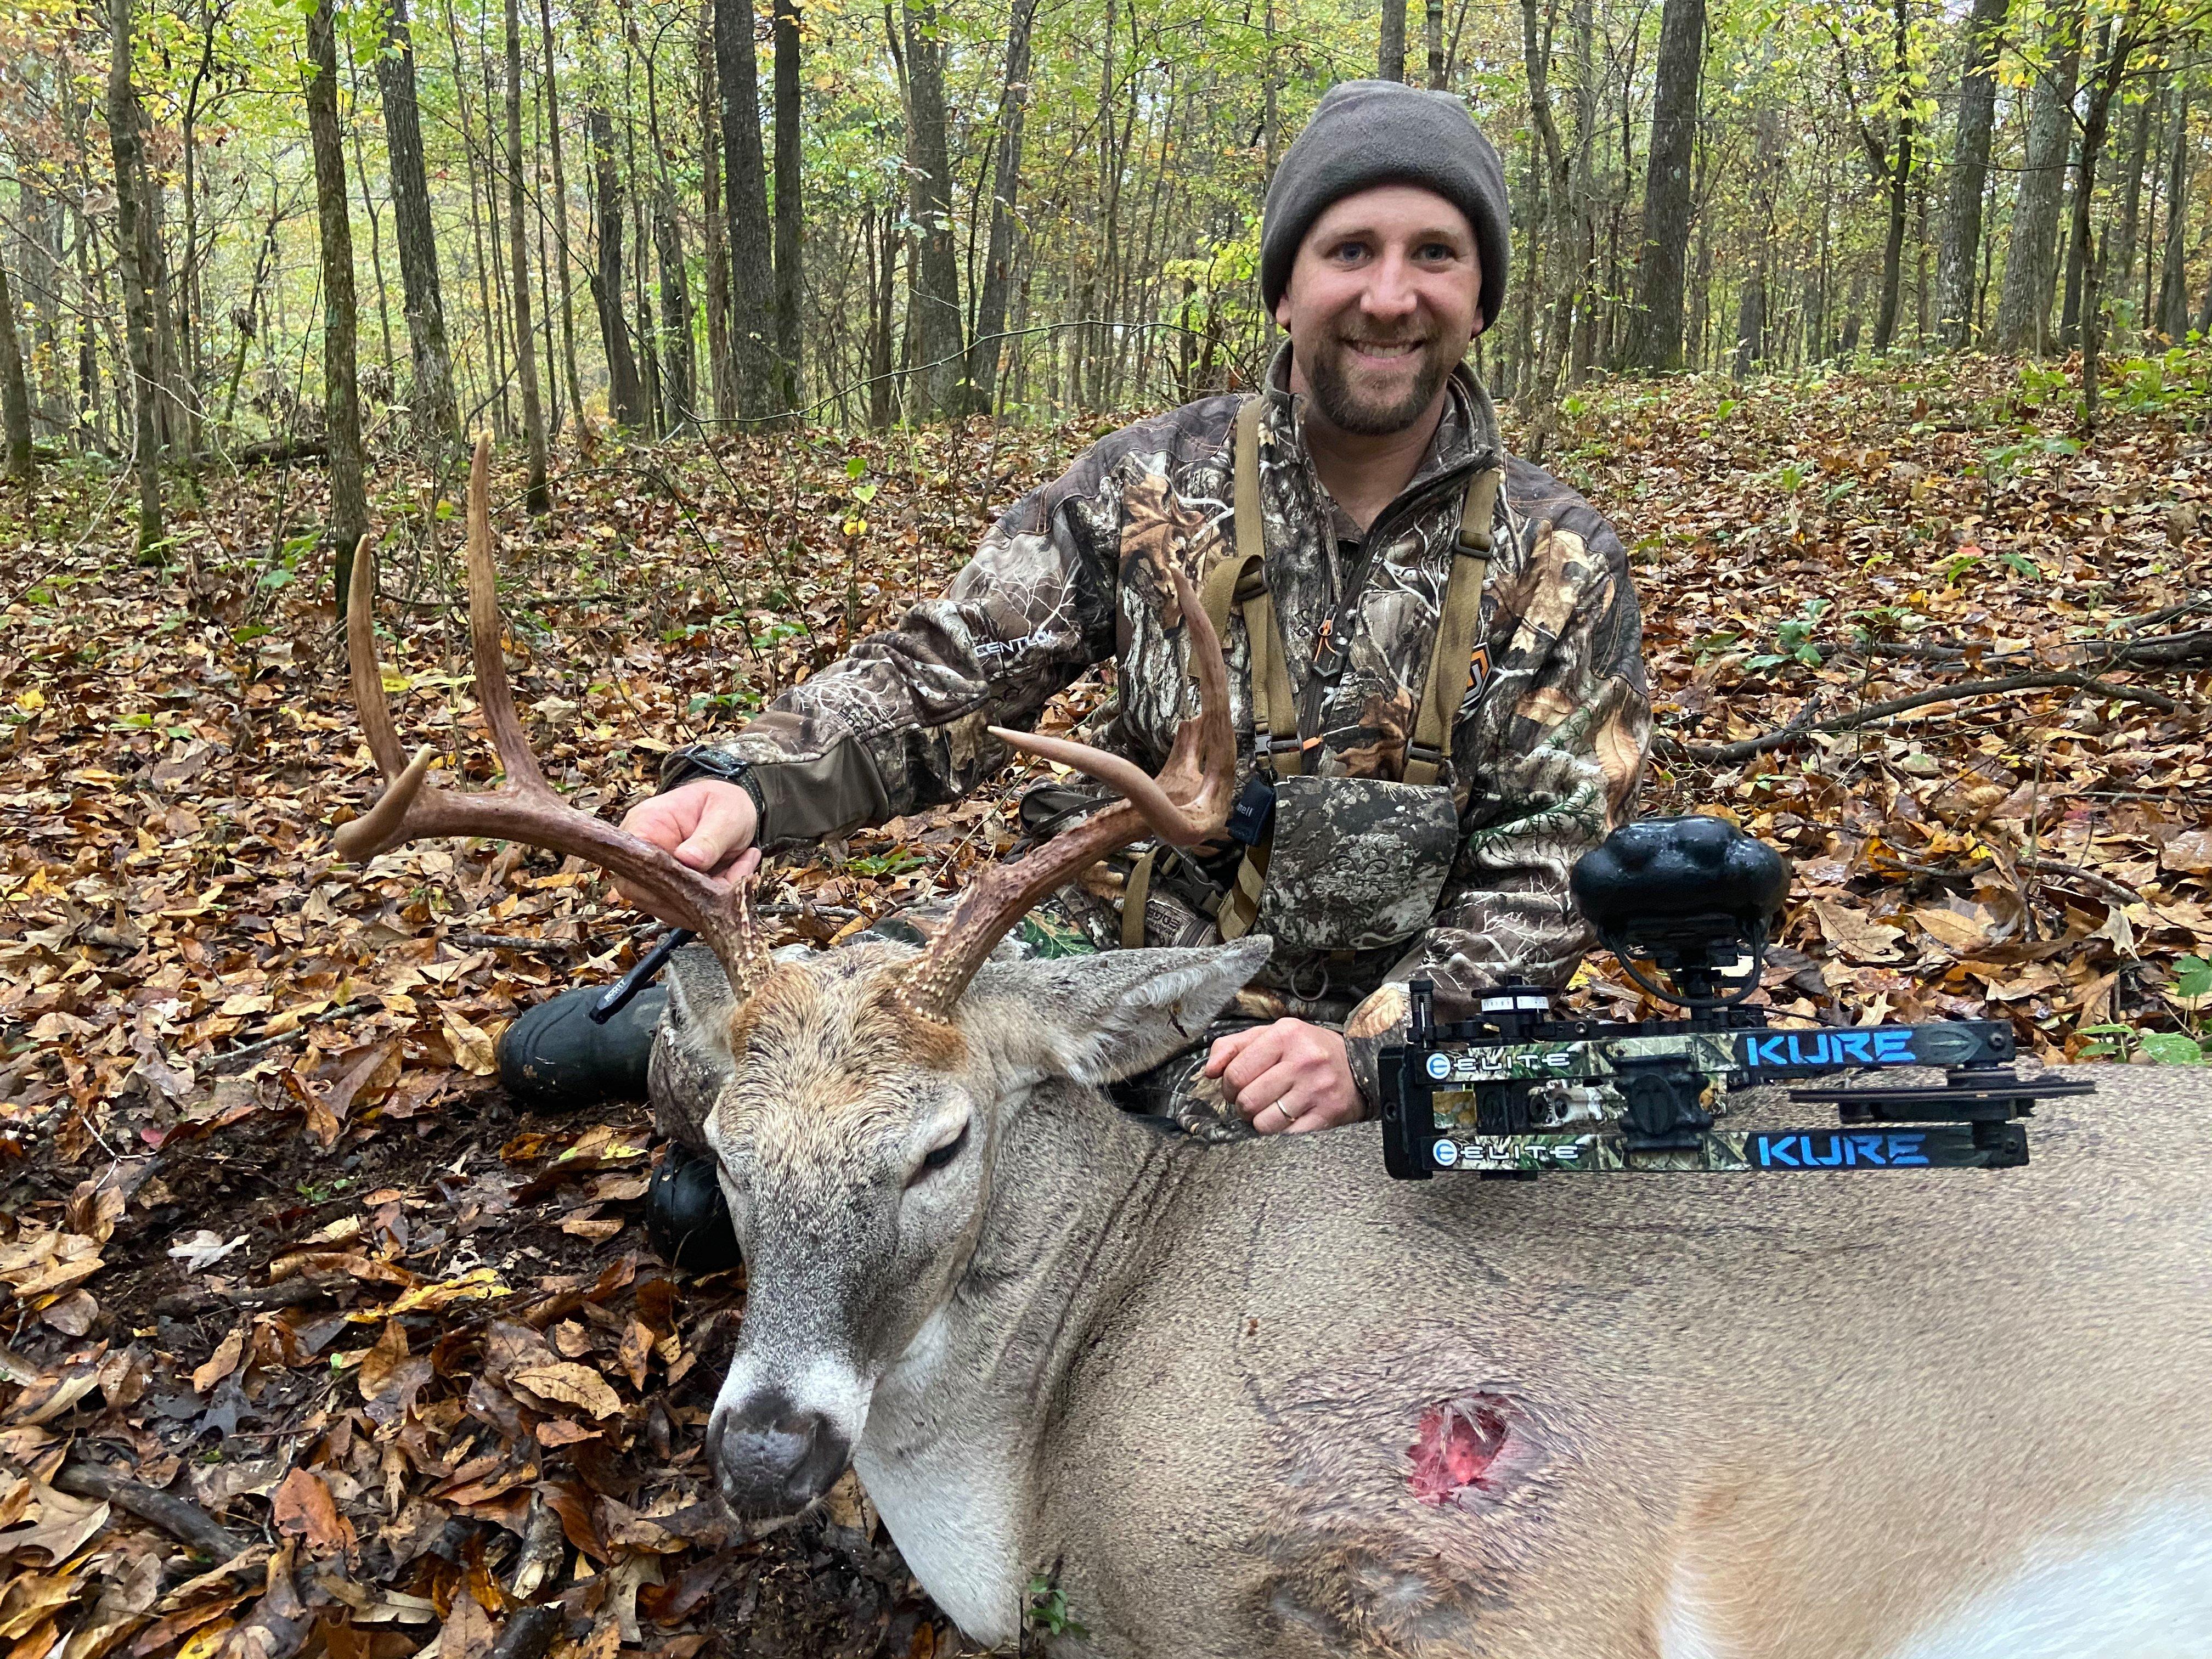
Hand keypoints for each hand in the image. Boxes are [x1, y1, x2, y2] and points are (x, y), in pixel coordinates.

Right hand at [617, 779, 759, 918]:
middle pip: (649, 894)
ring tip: (738, 870)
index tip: (700, 879)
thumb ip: (710, 837)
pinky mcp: (671, 893)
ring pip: (672, 909)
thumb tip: (688, 859)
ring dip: (709, 900)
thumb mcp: (726, 814)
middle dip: (694, 895)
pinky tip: (735, 874)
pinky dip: (717, 902)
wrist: (733, 812)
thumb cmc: (725, 804)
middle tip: (731, 880)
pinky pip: (689, 912)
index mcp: (646, 824)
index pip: (634, 862)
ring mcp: (654, 877)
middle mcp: (643, 855)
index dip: (663, 880)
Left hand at [1205, 1019, 1362, 1134]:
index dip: (1227, 1086)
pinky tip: (1288, 1115)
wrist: (1360, 1066)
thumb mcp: (1272, 1035)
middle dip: (1242, 1106)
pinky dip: (1280, 1129)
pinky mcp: (1326, 1115)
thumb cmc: (1309, 1050)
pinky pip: (1285, 1135)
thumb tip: (1209, 1070)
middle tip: (1251, 1100)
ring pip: (1263, 1123)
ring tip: (1269, 1108)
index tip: (1235, 1087)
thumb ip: (1233, 1046)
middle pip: (1247, 1101)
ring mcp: (1316, 1089)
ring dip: (1259, 1121)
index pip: (1235, 1072)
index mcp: (1285, 1035)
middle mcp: (1303, 1060)